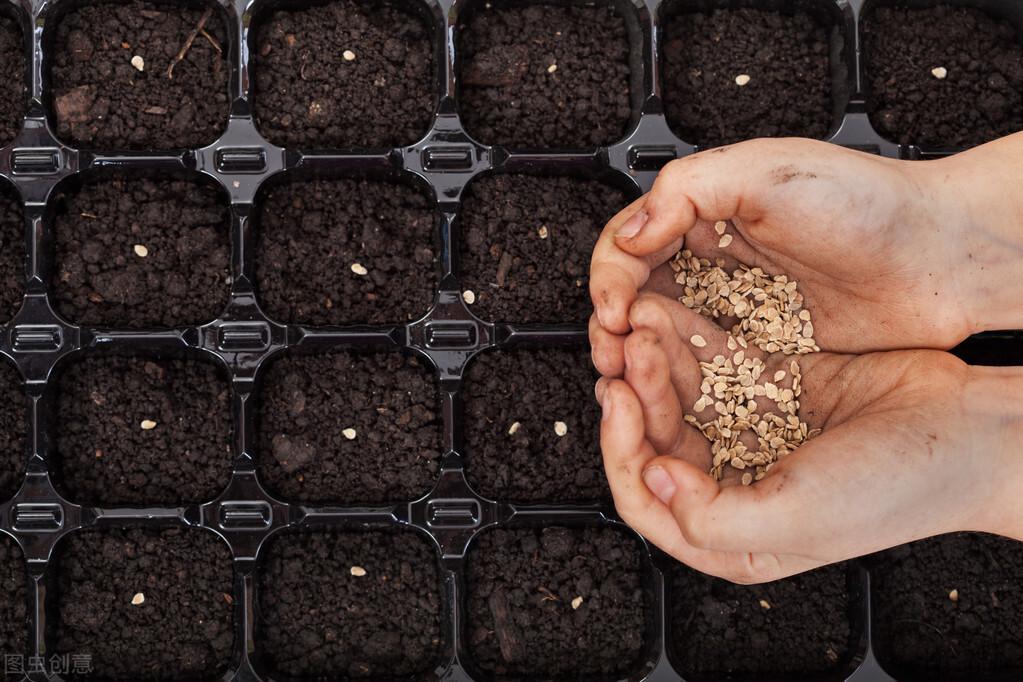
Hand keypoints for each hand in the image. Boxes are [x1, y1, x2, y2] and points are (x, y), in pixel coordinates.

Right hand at [589, 136, 1022, 378]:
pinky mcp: (761, 352)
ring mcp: (735, 309)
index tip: (612, 309)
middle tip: (613, 353)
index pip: (628, 246)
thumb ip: (688, 189)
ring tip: (633, 379)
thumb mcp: (768, 172)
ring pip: (663, 338)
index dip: (609, 278)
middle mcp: (712, 262)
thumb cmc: (867, 203)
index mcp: (703, 213)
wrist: (940, 257)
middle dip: (613, 326)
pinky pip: (706, 369)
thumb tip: (631, 233)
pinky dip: (681, 383)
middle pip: (635, 297)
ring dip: (639, 359)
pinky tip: (672, 394)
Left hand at [596, 293, 1022, 582]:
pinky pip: (716, 364)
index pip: (644, 496)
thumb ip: (713, 516)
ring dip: (656, 361)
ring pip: (679, 395)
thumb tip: (655, 479)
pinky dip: (691, 342)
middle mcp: (734, 483)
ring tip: (645, 324)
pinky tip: (673, 318)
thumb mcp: (800, 519)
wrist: (975, 432)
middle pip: (655, 437)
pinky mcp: (773, 389)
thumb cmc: (901, 489)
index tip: (617, 403)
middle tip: (627, 352)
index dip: (618, 450)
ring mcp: (752, 432)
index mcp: (730, 533)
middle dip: (637, 393)